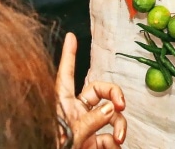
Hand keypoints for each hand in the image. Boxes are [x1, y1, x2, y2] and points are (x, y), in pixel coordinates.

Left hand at [56, 32, 126, 147]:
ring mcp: (85, 127)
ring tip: (118, 139)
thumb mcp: (72, 135)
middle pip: (98, 91)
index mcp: (61, 104)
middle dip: (113, 94)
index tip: (72, 36)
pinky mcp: (92, 143)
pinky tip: (113, 147)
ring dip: (118, 125)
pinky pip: (109, 137)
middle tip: (121, 104)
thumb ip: (90, 121)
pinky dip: (113, 142)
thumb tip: (110, 108)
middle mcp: (74, 112)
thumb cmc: (53, 148)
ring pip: (109, 115)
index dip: (69, 54)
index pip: (65, 74)